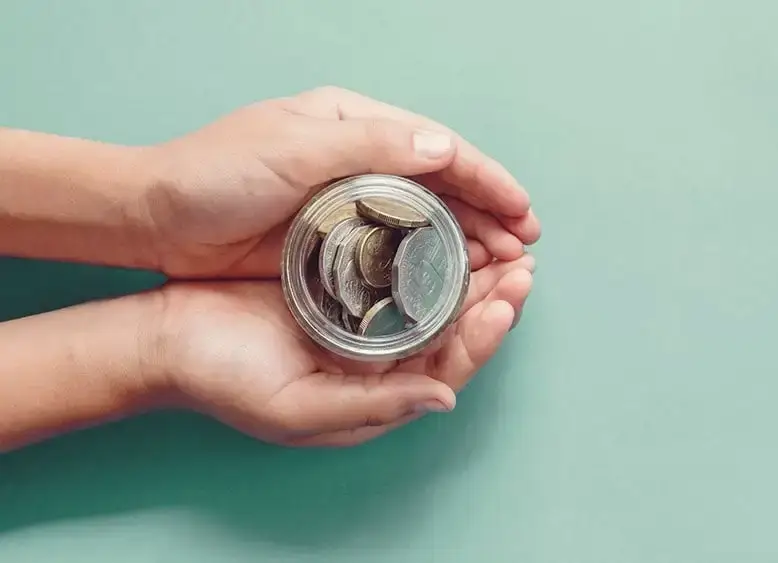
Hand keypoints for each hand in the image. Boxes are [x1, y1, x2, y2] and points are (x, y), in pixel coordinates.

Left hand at [141, 86, 540, 277]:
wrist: (153, 218)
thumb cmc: (213, 174)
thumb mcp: (291, 150)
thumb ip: (369, 145)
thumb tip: (445, 149)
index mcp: (351, 122)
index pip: (437, 146)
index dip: (486, 178)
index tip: (522, 210)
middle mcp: (356, 157)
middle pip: (440, 184)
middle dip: (487, 213)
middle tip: (524, 249)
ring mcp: (345, 200)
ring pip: (423, 219)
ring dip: (465, 241)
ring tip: (502, 268)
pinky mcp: (331, 239)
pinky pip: (392, 249)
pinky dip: (427, 263)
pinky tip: (451, 282)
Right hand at [152, 255, 533, 446]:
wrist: (165, 339)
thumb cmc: (226, 380)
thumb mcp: (301, 408)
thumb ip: (375, 407)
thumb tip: (445, 400)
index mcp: (377, 392)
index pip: (450, 366)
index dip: (487, 333)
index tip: (512, 297)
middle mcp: (377, 359)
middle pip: (452, 329)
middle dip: (492, 296)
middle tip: (523, 261)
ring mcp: (358, 320)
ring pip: (431, 297)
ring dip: (468, 271)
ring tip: (498, 242)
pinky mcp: (338, 284)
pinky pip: (395, 270)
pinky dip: (424, 251)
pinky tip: (442, 228)